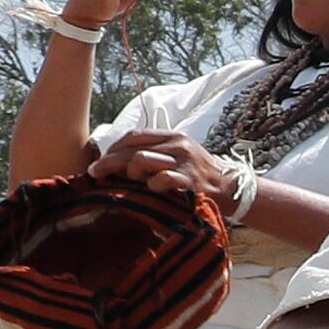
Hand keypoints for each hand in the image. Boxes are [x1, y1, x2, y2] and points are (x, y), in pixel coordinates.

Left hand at [93, 126, 247, 224]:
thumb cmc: (200, 175)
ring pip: (140, 160)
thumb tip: (117, 160)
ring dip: (131, 175)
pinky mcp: (190, 181)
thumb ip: (155, 152)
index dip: (113, 148)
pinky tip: (156, 192)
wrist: (234, 189)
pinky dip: (152, 187)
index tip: (101, 161)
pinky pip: (159, 180)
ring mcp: (184, 163)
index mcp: (173, 136)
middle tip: (95, 173)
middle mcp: (178, 146)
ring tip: (136, 184)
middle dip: (108, 162)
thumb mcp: (180, 155)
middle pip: (132, 148)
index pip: (134, 135)